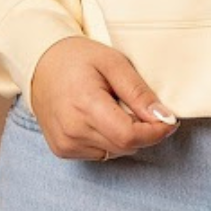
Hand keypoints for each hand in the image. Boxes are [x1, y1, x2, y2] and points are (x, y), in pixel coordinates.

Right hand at [28, 35, 180, 160]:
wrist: (41, 63)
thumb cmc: (79, 58)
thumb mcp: (114, 63)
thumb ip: (139, 93)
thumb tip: (164, 117)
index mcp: (86, 106)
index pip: (129, 136)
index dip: (155, 132)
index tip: (169, 121)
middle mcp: (72, 131)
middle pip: (124, 146)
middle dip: (143, 131)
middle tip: (143, 107)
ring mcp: (65, 144)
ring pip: (113, 152)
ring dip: (125, 136)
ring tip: (116, 106)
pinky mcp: (61, 150)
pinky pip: (98, 153)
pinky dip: (109, 139)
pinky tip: (101, 117)